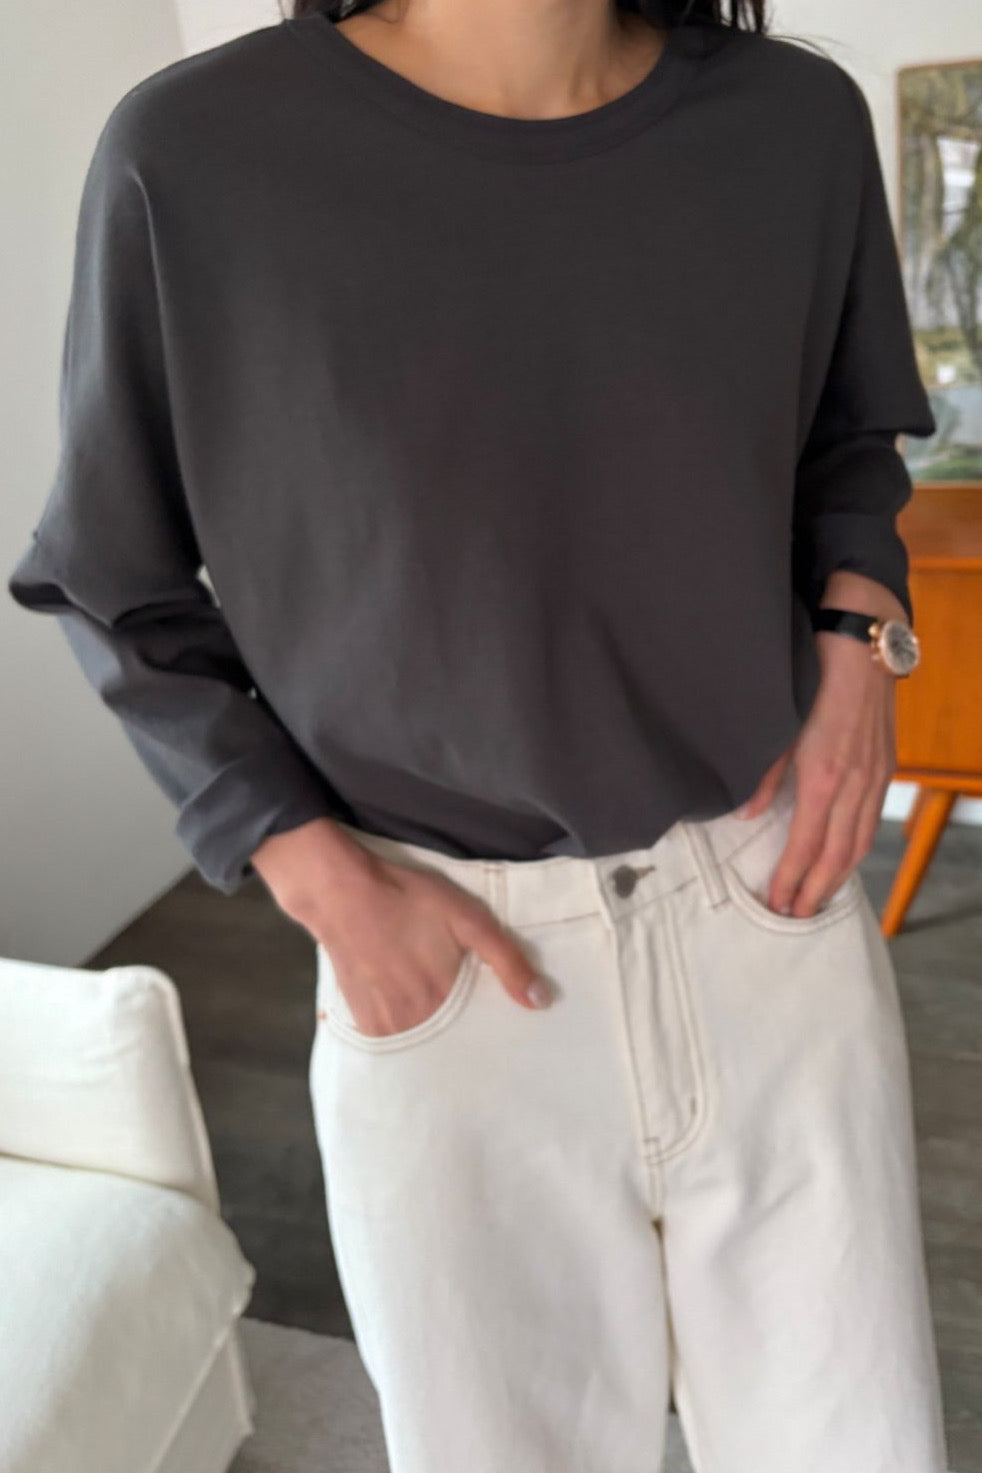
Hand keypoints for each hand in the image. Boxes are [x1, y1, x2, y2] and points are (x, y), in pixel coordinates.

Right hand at [250, 817, 551, 1034]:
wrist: (342, 894)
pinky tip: (409, 1006)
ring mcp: (384, 1026)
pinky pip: (394, 1038)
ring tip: (436, 1008)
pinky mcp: (363, 1021)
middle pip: (449, 1041)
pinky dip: (405, 1029)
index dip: (488, 1029)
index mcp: (444, 1003)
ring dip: (433, 1032)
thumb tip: (542, 1001)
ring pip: (422, 1041)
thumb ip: (507, 961)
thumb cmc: (410, 901)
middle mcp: (414, 1024)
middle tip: (465, 1009)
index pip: (478, 1036)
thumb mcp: (468, 919)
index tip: (495, 1020)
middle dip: (462, 1034)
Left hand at [739, 574, 903, 917]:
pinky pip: (871, 821)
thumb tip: (745, 815)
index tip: (776, 902)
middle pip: (836, 854)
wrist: (860, 648)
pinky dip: (857, 849)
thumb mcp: (777, 726)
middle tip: (796, 916)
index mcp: (822, 775)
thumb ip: (761, 774)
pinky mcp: (884, 768)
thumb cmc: (812, 681)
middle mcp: (853, 783)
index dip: (791, 878)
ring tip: (818, 898)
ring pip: (859, 842)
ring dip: (838, 876)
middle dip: (815, 889)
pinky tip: (844, 859)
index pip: (804, 844)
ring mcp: (874, 777)